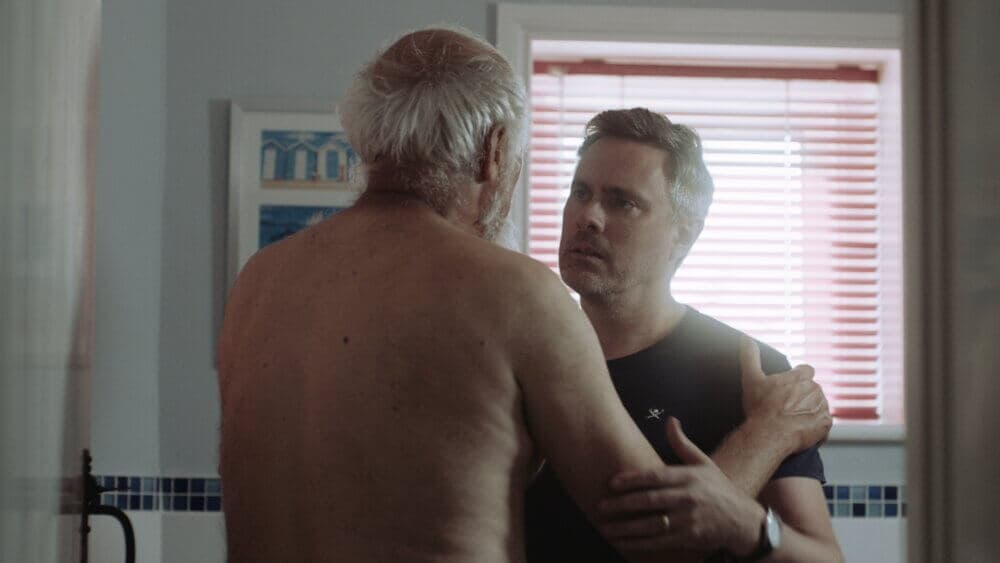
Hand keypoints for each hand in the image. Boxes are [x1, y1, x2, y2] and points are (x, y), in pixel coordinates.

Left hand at [597, 417, 764, 556]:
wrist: (744, 521)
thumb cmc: (719, 489)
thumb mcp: (704, 463)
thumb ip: (683, 444)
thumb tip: (670, 420)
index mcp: (689, 477)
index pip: (656, 477)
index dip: (633, 480)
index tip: (612, 482)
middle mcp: (689, 498)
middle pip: (650, 501)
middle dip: (623, 504)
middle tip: (601, 506)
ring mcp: (689, 520)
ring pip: (652, 525)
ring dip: (626, 528)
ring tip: (605, 528)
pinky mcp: (689, 539)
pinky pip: (659, 542)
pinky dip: (639, 543)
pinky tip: (623, 542)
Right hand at [739, 336, 831, 454]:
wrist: (769, 435)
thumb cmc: (760, 408)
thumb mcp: (751, 379)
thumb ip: (750, 356)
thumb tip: (745, 339)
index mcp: (800, 377)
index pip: (806, 371)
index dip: (798, 378)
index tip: (788, 388)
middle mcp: (814, 389)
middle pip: (812, 389)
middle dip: (803, 396)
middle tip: (787, 406)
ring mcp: (821, 407)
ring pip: (819, 405)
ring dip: (809, 410)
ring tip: (792, 419)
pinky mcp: (825, 423)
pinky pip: (824, 423)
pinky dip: (816, 426)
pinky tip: (801, 429)